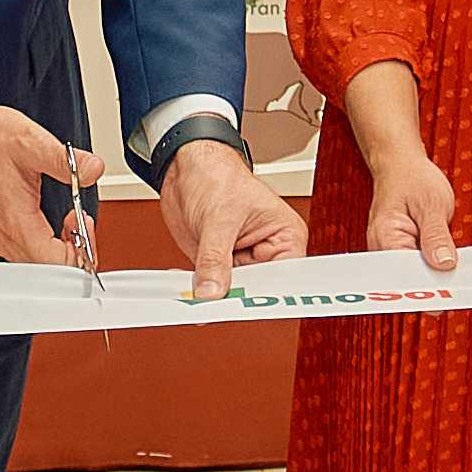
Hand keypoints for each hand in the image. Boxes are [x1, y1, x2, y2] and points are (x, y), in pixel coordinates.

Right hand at [0, 99, 102, 269]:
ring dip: (61, 246)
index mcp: (16, 223)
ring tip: (69, 217)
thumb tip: (93, 169)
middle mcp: (4, 237)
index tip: (84, 220)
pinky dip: (47, 242)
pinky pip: (27, 251)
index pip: (58, 263)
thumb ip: (66, 161)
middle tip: (79, 218)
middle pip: (50, 268)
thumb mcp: (31, 142)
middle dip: (75, 248)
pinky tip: (53, 219)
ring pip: (39, 262)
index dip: (82, 248)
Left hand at [156, 135, 302, 300]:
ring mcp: (242, 261)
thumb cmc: (217, 175)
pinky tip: (186, 287)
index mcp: (286, 236)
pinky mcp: (219, 265)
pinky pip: (211, 287)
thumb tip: (211, 291)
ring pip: (233, 295)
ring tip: (197, 296)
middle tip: (215, 304)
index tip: (245, 302)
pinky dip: (197, 290)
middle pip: (259, 292)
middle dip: (234, 299)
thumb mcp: (218, 218)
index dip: (267, 293)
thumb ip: (215, 258)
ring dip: (212, 297)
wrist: (187, 166)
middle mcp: (268, 253)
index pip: (286, 278)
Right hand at [360, 144, 461, 272]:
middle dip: (431, 281)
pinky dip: (429, 267)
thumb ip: (436, 236)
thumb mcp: (432, 203)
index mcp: (385, 236)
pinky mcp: (399, 252)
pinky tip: (442, 264)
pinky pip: (414, 267)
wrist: (401, 165)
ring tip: (449, 268)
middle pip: (406, 279)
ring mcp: (388, 252)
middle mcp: (381, 249)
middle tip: (455, 278)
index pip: (404, 273)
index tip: (448, 283)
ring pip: (412, 276)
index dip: (428, 280)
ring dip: (431, 274)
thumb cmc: (412, 178)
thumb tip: (444, 264)